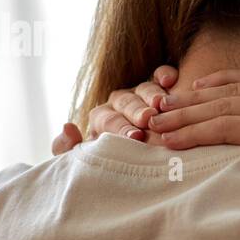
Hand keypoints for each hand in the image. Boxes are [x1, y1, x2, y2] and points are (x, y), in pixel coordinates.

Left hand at [49, 66, 178, 153]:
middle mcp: (120, 103)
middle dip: (137, 111)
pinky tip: (170, 80)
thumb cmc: (116, 163)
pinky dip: (165, 74)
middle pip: (126, 102)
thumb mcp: (89, 159)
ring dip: (153, 95)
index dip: (121, 128)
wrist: (140, 166)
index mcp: (102, 119)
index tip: (134, 137)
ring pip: (144, 88)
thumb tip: (68, 126)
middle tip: (148, 119)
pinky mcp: (160, 86)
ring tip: (162, 104)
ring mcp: (141, 93)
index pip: (108, 119)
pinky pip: (160, 75)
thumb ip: (68, 148)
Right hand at [146, 71, 239, 177]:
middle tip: (154, 121)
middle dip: (185, 114)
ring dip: (195, 96)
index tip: (165, 140)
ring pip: (231, 88)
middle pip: (224, 104)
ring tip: (164, 104)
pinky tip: (196, 85)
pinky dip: (220, 80)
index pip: (229, 125)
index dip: (194, 133)